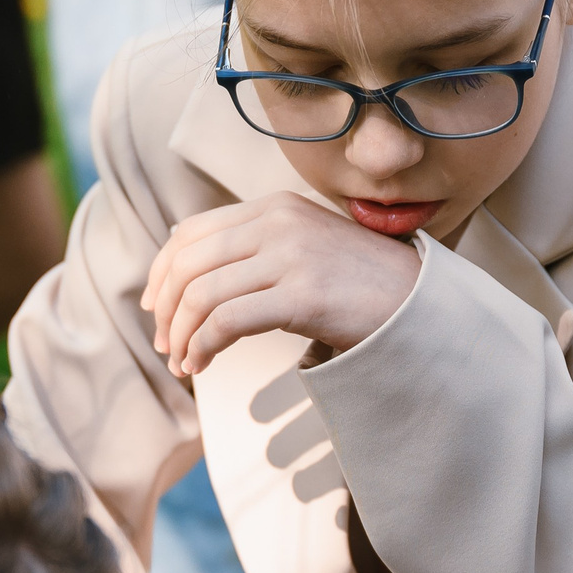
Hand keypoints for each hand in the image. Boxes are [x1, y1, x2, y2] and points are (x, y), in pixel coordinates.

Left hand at [143, 192, 419, 377]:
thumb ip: (255, 244)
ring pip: (202, 295)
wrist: (418, 304)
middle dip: (165, 310)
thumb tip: (187, 258)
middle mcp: (278, 223)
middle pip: (188, 264)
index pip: (191, 233)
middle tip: (164, 345)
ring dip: (181, 335)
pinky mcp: (303, 295)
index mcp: (273, 207)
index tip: (154, 307)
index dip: (161, 272)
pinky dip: (203, 346)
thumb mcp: (303, 246)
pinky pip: (227, 321)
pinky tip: (202, 365)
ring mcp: (291, 256)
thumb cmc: (359, 284)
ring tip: (183, 363)